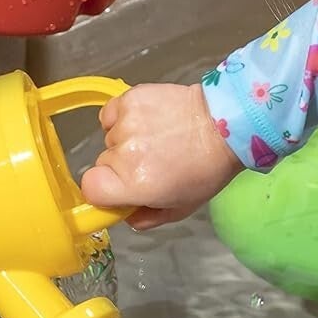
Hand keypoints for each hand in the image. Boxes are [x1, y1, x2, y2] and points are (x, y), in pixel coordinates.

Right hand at [80, 83, 241, 230]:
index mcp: (133, 185)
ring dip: (125, 141)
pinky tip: (147, 122)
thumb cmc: (206, 170)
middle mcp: (125, 154)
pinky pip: (112, 114)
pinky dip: (123, 119)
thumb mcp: (180, 208)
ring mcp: (126, 123)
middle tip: (151, 163)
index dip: (102, 191)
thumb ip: (146, 219)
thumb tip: (125, 216)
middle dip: (120, 167)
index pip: (91, 189)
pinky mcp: (131, 98)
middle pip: (102, 163)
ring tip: (157, 139)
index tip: (117, 190)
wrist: (226, 126)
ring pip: (109, 139)